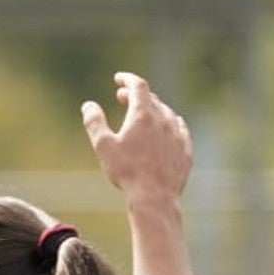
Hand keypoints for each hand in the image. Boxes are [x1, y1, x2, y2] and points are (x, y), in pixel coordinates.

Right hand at [81, 71, 192, 206]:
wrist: (154, 196)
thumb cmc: (126, 171)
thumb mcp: (103, 146)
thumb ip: (94, 122)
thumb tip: (88, 105)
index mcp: (143, 115)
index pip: (138, 86)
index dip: (127, 79)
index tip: (118, 78)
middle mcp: (163, 119)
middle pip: (151, 98)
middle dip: (135, 94)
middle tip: (122, 96)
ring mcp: (177, 133)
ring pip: (166, 112)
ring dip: (152, 109)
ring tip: (142, 113)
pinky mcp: (185, 148)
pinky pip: (179, 128)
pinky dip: (168, 123)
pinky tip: (165, 128)